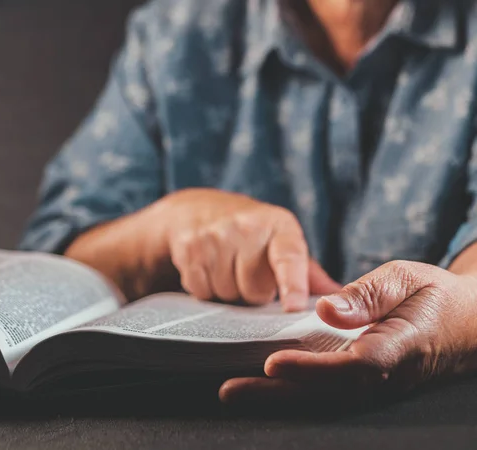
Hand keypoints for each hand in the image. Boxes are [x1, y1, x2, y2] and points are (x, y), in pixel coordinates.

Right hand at [153, 188, 339, 310]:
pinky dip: (205, 288)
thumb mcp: (280, 243)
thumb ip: (308, 274)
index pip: (288, 258)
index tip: (293, 307)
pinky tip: (208, 269)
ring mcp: (215, 235)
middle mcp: (248, 226)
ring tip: (227, 269)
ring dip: (229, 290)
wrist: (195, 211)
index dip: (292, 285)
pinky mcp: (190, 247)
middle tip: (249, 273)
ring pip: (228, 293)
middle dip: (254, 292)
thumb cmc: (250, 235)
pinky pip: (202, 290)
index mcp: (279, 226)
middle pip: (255, 290)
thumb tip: (340, 301)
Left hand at [220, 261, 476, 404]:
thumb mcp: (408, 278)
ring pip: (323, 399)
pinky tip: (262, 386)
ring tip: (233, 392)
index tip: (273, 363)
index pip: (354, 366)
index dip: (313, 369)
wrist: (466, 325)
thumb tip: (324, 309)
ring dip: (277, 398)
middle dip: (277, 394)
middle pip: (328, 393)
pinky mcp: (365, 385)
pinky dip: (292, 392)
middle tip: (229, 390)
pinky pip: (327, 393)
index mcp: (401, 346)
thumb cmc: (434, 297)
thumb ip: (369, 294)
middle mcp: (386, 376)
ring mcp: (376, 386)